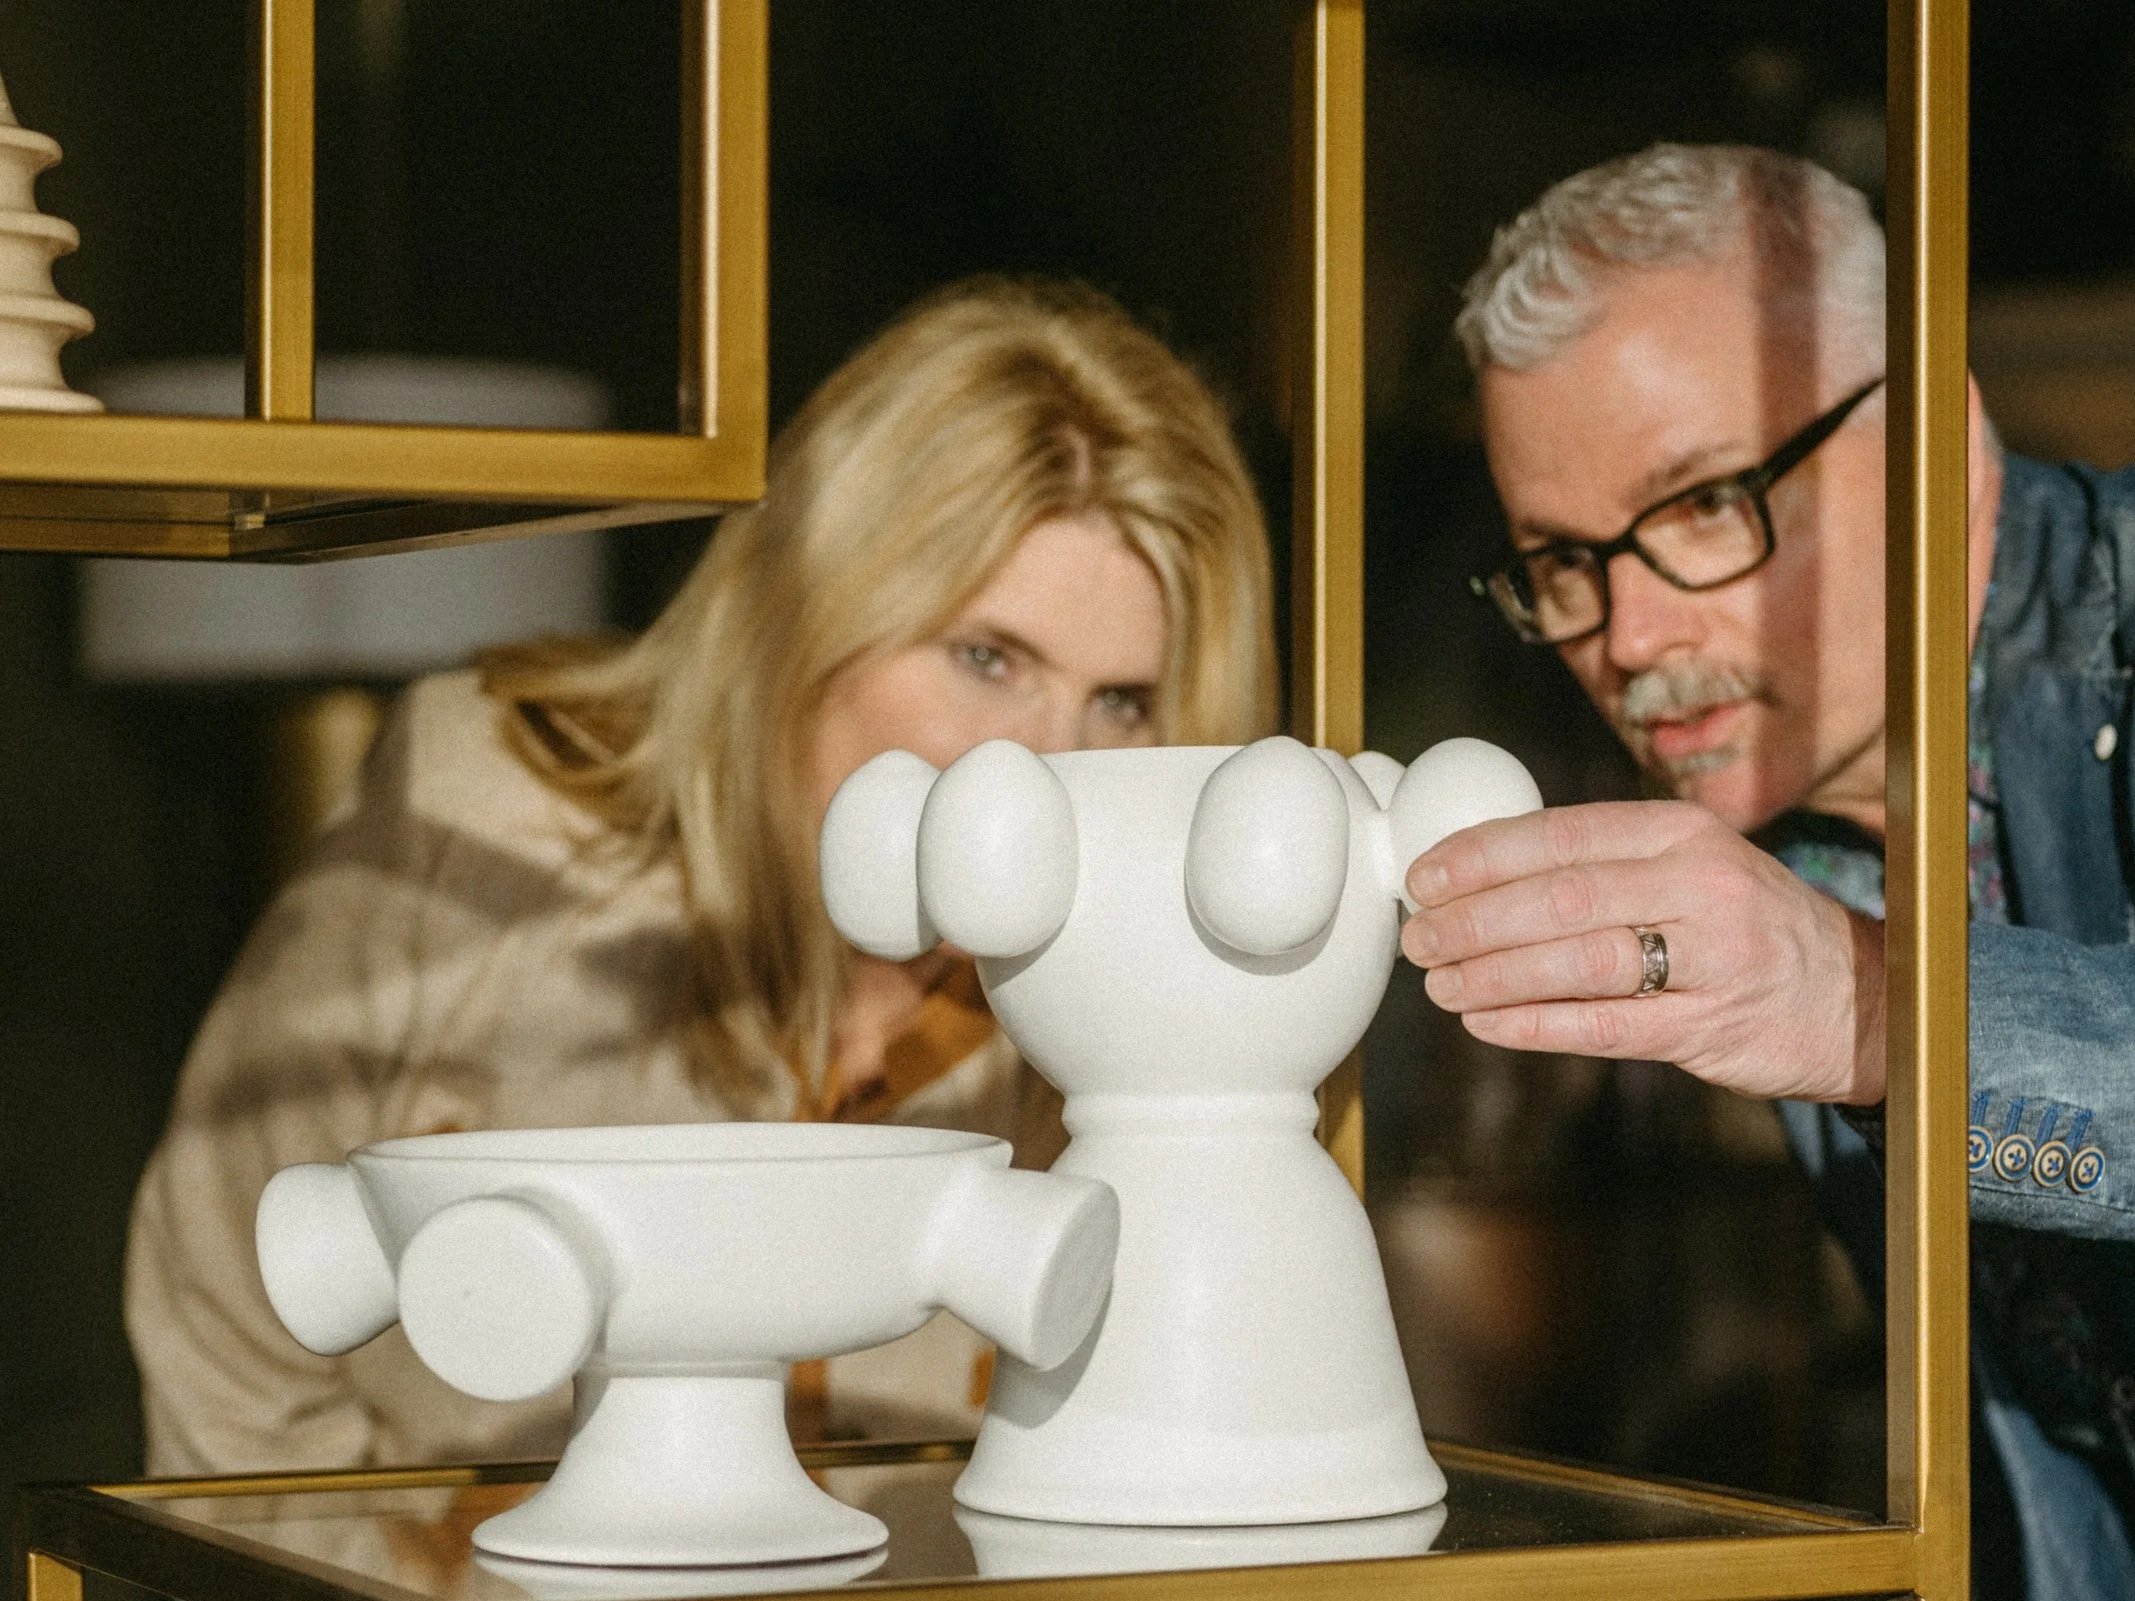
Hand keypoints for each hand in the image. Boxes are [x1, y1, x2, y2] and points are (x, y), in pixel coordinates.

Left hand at [1399, 800, 1884, 1104]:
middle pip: (1561, 898)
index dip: (1481, 856)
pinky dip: (1537, 1025)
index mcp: (1680, 832)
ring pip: (1578, 961)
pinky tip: (1487, 1024)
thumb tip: (1479, 875)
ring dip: (1494, 975)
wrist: (1855, 995)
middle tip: (1419, 937)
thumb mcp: (1690, 867)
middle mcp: (1699, 883)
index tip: (1423, 876)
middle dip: (1474, 919)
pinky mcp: (1710, 1025)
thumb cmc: (1743, 928)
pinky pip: (1606, 1027)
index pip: (1561, 834)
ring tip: (1439, 984)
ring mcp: (1711, 956)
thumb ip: (1603, 864)